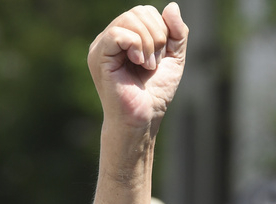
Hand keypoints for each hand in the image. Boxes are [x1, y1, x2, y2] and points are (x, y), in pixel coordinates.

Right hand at [87, 3, 188, 132]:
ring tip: (147, 66)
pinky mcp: (98, 56)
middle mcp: (111, 38)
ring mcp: (102, 45)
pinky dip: (135, 45)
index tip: (161, 56)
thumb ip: (177, 33)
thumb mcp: (173, 59)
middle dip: (156, 35)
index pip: (145, 12)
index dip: (162, 29)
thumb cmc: (155, 94)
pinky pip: (118, 33)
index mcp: (126, 36)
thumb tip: (172, 6)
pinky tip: (138, 63)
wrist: (143, 119)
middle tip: (154, 63)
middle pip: (138, 12)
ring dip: (148, 43)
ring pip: (129, 19)